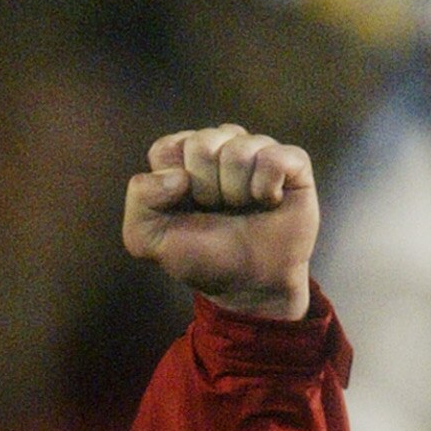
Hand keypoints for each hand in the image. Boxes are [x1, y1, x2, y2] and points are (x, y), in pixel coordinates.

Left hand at [122, 126, 317, 320]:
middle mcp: (220, 148)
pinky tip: (268, 203)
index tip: (186, 209)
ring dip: (236, 192)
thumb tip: (177, 175)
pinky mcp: (291, 161)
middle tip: (217, 212)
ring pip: (238, 149)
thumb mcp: (150, 241)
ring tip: (243, 210)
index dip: (173, 183)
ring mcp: (256, 151)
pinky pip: (273, 157)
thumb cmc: (203, 258)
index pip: (167, 148)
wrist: (250, 286)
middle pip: (202, 143)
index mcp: (184, 161)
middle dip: (206, 189)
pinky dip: (266, 187)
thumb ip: (139, 201)